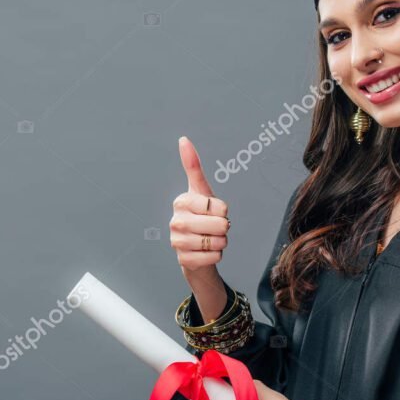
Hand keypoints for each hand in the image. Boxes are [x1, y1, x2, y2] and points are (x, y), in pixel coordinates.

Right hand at [171, 136, 229, 276]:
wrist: (195, 248)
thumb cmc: (201, 216)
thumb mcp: (201, 191)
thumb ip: (193, 166)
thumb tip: (183, 139)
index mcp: (181, 201)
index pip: (220, 207)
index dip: (223, 211)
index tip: (213, 212)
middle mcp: (176, 221)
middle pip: (220, 225)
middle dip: (224, 228)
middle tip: (213, 228)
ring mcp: (177, 242)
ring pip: (218, 242)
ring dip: (221, 243)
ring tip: (210, 240)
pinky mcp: (183, 260)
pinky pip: (214, 257)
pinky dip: (216, 256)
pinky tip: (206, 253)